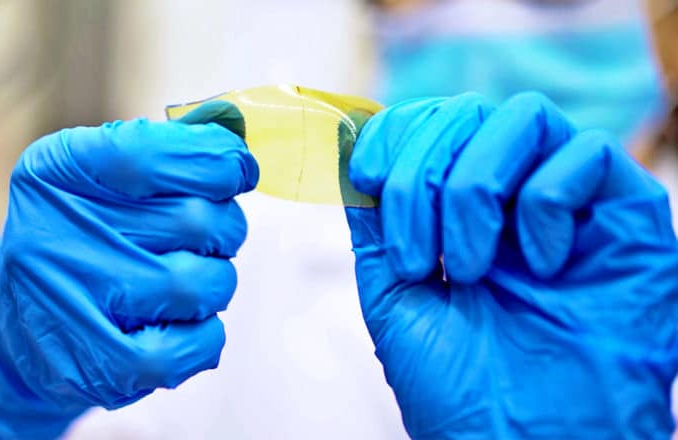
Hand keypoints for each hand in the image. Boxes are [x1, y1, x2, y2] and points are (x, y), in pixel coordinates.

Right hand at [0, 118, 257, 438]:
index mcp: (57, 172)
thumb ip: (165, 151)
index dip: (217, 160)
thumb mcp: (96, 176)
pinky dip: (208, 334)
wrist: (12, 326)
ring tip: (190, 280)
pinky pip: (193, 346)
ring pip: (201, 283)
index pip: (154, 153)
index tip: (236, 170)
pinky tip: (189, 323)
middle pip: (196, 220)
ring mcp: (72, 304)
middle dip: (224, 226)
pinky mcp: (98, 366)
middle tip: (210, 235)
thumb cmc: (79, 237)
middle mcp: (55, 233)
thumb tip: (236, 144)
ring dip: (216, 281)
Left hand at [346, 92, 677, 438]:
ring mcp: (569, 201)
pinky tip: (537, 263)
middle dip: (424, 174)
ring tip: (469, 267)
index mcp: (459, 213)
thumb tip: (350, 152)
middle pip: (467, 112)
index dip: (395, 132)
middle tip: (420, 254)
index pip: (431, 125)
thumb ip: (375, 224)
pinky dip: (544, 201)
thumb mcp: (394, 297)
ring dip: (474, 186)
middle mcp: (512, 198)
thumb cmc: (461, 387)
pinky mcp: (627, 212)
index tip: (367, 174)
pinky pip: (587, 152)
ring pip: (520, 117)